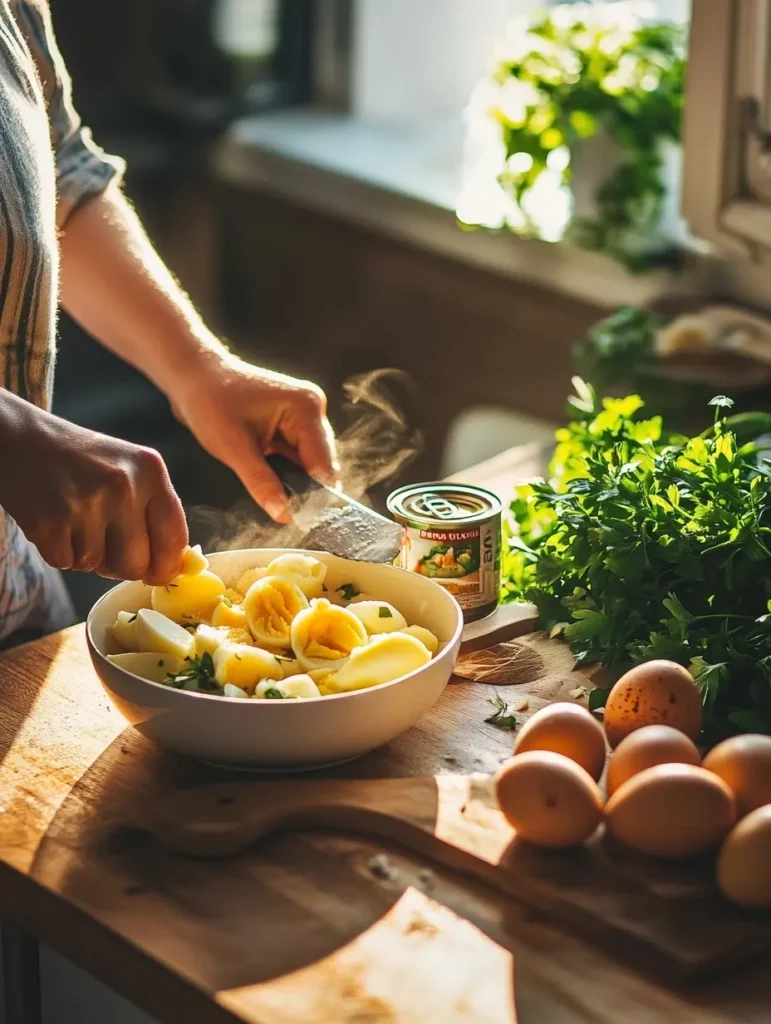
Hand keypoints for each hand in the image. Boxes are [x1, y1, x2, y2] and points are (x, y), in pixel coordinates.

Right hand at [0, 393, 187, 582]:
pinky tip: (55, 522)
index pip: (174, 538)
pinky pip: (66, 563)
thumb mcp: (130, 469)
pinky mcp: (49, 521)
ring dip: (85, 554)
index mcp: (151, 470)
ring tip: (75, 520)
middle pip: (136, 564)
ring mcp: (85, 504)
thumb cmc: (83, 461)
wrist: (21, 439)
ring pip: (97, 567)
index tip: (157, 574)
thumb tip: (175, 568)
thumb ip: (155, 512)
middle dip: (121, 565)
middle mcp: (123, 486)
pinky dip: (59, 552)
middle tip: (105, 542)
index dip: (166, 566)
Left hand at [169, 355, 338, 522]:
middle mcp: (312, 409)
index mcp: (306, 408)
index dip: (317, 493)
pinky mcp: (291, 423)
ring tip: (282, 502)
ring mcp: (303, 416)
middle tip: (291, 515)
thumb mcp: (234, 448)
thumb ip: (262, 483)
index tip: (307, 520)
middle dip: (307, 489)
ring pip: (309, 462)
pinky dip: (288, 472)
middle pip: (321, 463)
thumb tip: (285, 515)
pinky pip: (297, 455)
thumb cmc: (210, 404)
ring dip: (297, 481)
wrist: (192, 377)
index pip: (323, 462)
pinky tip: (277, 486)